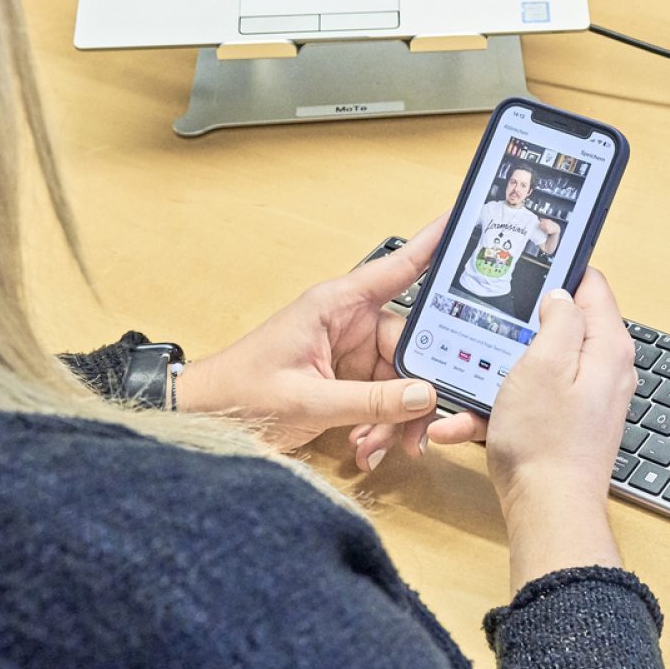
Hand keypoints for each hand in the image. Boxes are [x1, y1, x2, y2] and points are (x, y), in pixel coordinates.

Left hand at [174, 217, 469, 457]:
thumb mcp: (308, 400)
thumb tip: (426, 396)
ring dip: (395, 419)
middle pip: (411, 346)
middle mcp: (349, 323)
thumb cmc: (239, 394)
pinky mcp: (345, 380)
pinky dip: (379, 426)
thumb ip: (370, 400)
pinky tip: (365, 449)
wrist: (204, 420)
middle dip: (418, 392)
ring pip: (401, 380)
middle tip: (422, 431)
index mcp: (337, 306)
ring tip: (376, 448)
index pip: (398, 269)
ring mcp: (349, 352)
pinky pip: (382, 399)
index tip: (465, 219)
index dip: (433, 245)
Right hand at [483, 270, 637, 589]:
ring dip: (497, 376)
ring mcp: (585, 400)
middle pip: (559, 327)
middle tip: (485, 327)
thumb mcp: (544, 363)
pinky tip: (462, 424)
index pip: (591, 285)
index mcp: (606, 346)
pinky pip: (527, 404)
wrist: (548, 512)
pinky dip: (496, 411)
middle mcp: (604, 370)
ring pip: (535, 370)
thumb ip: (558, 319)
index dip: (558, 272)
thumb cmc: (545, 440)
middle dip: (518, 330)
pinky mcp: (565, 426)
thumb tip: (561, 295)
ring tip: (464, 388)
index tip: (524, 269)